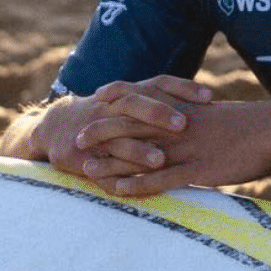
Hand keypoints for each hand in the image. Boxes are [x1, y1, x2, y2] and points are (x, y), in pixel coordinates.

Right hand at [17, 75, 211, 179]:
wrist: (58, 127)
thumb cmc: (110, 115)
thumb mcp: (134, 103)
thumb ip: (166, 101)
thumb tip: (212, 105)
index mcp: (129, 94)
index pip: (158, 82)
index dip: (182, 88)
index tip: (208, 96)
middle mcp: (112, 108)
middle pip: (135, 105)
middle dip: (158, 113)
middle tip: (184, 124)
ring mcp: (96, 133)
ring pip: (117, 139)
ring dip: (138, 150)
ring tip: (160, 160)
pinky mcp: (83, 157)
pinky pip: (99, 168)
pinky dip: (112, 177)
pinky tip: (128, 187)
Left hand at [81, 96, 270, 198]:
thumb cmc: (254, 126)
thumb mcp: (220, 117)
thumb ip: (199, 120)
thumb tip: (188, 125)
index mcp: (185, 108)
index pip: (143, 98)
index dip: (118, 99)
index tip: (96, 100)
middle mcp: (179, 124)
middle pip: (131, 125)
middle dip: (101, 131)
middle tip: (77, 139)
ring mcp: (187, 147)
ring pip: (139, 153)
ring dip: (110, 162)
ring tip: (84, 170)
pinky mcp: (198, 169)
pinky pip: (161, 179)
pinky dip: (137, 185)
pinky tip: (118, 191)